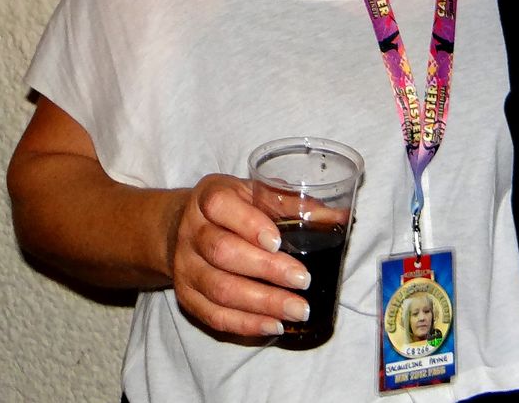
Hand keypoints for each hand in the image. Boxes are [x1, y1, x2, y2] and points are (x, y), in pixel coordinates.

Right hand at [168, 174, 312, 336]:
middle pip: (222, 252)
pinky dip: (245, 324)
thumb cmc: (230, 209)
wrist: (178, 228)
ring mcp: (185, 267)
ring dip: (262, 304)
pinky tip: (273, 325)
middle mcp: (192, 232)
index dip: (248, 224)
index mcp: (209, 198)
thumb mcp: (254, 193)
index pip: (220, 206)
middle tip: (303, 281)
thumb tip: (339, 217)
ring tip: (298, 310)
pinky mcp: (186, 296)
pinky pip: (213, 316)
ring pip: (219, 289)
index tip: (277, 241)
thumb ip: (293, 204)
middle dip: (266, 270)